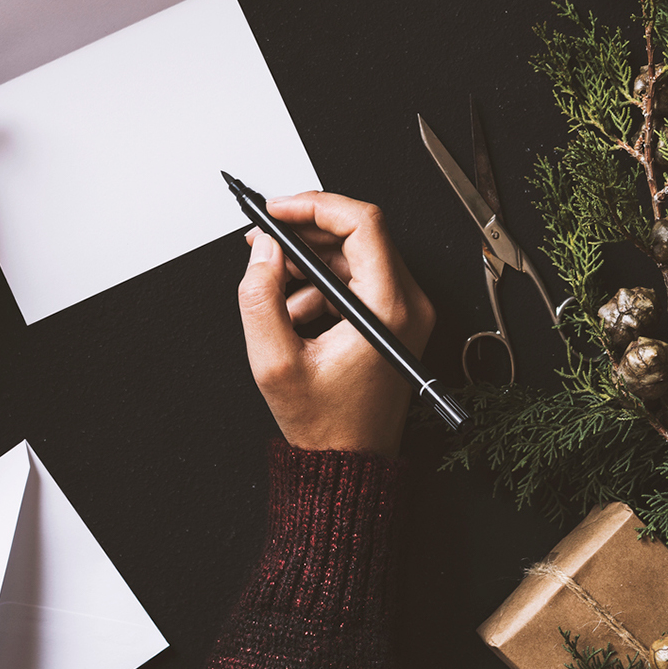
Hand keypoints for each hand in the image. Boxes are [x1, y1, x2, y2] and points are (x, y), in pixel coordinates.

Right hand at [235, 192, 435, 455]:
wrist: (349, 462)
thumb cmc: (324, 424)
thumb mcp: (274, 362)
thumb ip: (260, 297)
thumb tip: (264, 249)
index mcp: (388, 309)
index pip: (362, 223)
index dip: (314, 206)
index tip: (277, 210)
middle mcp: (407, 304)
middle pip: (357, 234)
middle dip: (303, 233)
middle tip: (263, 241)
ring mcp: (403, 311)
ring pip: (353, 255)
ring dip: (308, 263)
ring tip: (273, 292)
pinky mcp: (392, 319)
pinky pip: (355, 278)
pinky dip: (319, 284)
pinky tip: (293, 313)